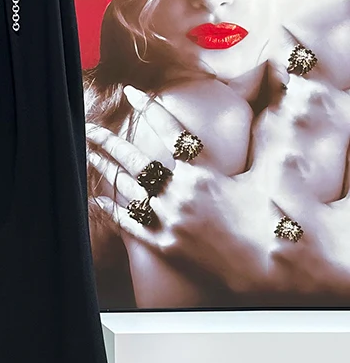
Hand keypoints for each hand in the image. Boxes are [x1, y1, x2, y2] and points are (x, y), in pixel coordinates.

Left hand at [86, 101, 273, 291]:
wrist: (268, 270)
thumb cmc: (270, 222)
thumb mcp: (265, 178)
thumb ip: (262, 147)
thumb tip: (275, 115)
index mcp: (203, 174)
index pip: (171, 132)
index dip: (151, 110)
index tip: (131, 92)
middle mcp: (182, 194)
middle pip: (136, 160)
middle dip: (109, 142)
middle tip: (89, 127)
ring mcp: (170, 220)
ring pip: (127, 189)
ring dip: (105, 170)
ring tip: (88, 154)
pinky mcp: (165, 245)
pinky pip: (131, 225)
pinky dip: (112, 211)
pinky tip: (97, 199)